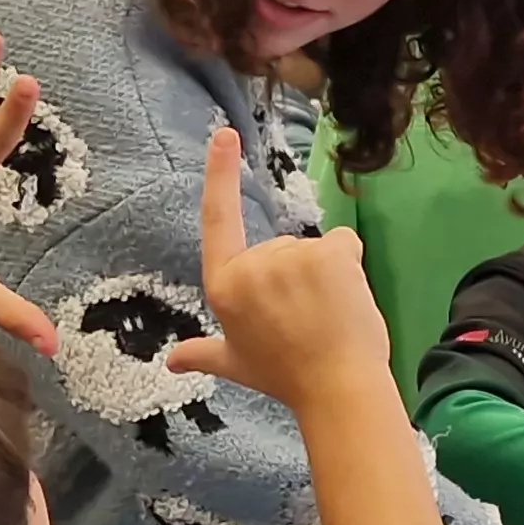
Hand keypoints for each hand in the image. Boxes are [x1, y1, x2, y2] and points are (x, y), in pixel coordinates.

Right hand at [163, 125, 388, 413]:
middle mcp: (250, 266)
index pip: (219, 221)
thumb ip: (203, 354)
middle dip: (297, 277)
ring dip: (326, 276)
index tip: (225, 134)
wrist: (337, 389)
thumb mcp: (236, 363)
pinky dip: (351, 268)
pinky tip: (348, 301)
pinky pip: (344, 245)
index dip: (221, 174)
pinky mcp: (328, 252)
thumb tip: (172, 361)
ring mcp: (290, 256)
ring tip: (326, 318)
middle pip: (281, 249)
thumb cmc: (286, 377)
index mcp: (224, 286)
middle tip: (306, 321)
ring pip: (315, 250)